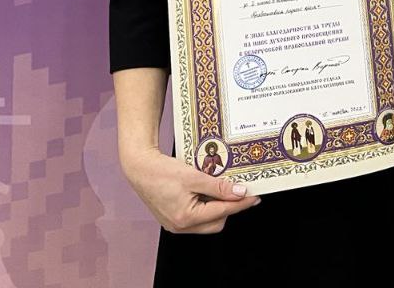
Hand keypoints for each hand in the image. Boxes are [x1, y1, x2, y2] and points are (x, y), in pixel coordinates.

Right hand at [122, 147, 259, 233]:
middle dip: (229, 207)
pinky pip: (196, 216)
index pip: (222, 212)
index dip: (240, 203)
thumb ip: (218, 186)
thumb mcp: (194, 176)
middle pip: (216, 222)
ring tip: (221, 187)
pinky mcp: (172, 218)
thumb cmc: (161, 171)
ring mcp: (175, 224)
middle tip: (238, 189)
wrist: (139, 167)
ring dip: (217, 206)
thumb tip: (239, 192)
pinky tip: (207, 190)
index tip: (254, 196)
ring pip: (207, 220)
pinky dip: (205, 205)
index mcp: (185, 218)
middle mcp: (180, 226)